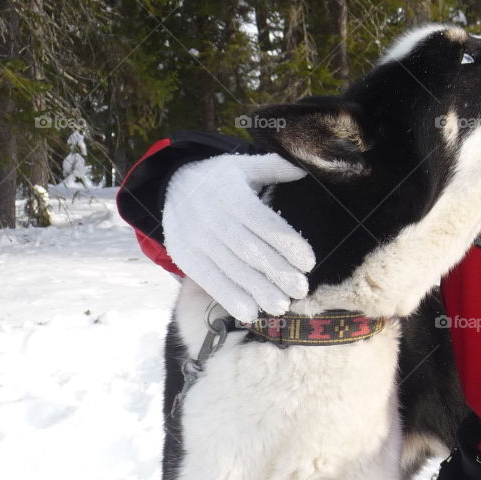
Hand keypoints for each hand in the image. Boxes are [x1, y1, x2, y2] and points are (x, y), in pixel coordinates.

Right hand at [162, 152, 315, 321]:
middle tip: (301, 290)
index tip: (309, 262)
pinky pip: (209, 280)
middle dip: (277, 272)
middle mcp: (212, 217)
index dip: (286, 243)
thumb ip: (274, 167)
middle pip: (249, 250)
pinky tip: (250, 312)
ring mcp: (196, 239)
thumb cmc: (220, 179)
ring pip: (231, 268)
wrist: (172, 185)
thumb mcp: (243, 166)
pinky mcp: (185, 256)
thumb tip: (304, 167)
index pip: (262, 222)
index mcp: (231, 194)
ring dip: (257, 290)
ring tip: (281, 305)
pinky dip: (229, 298)